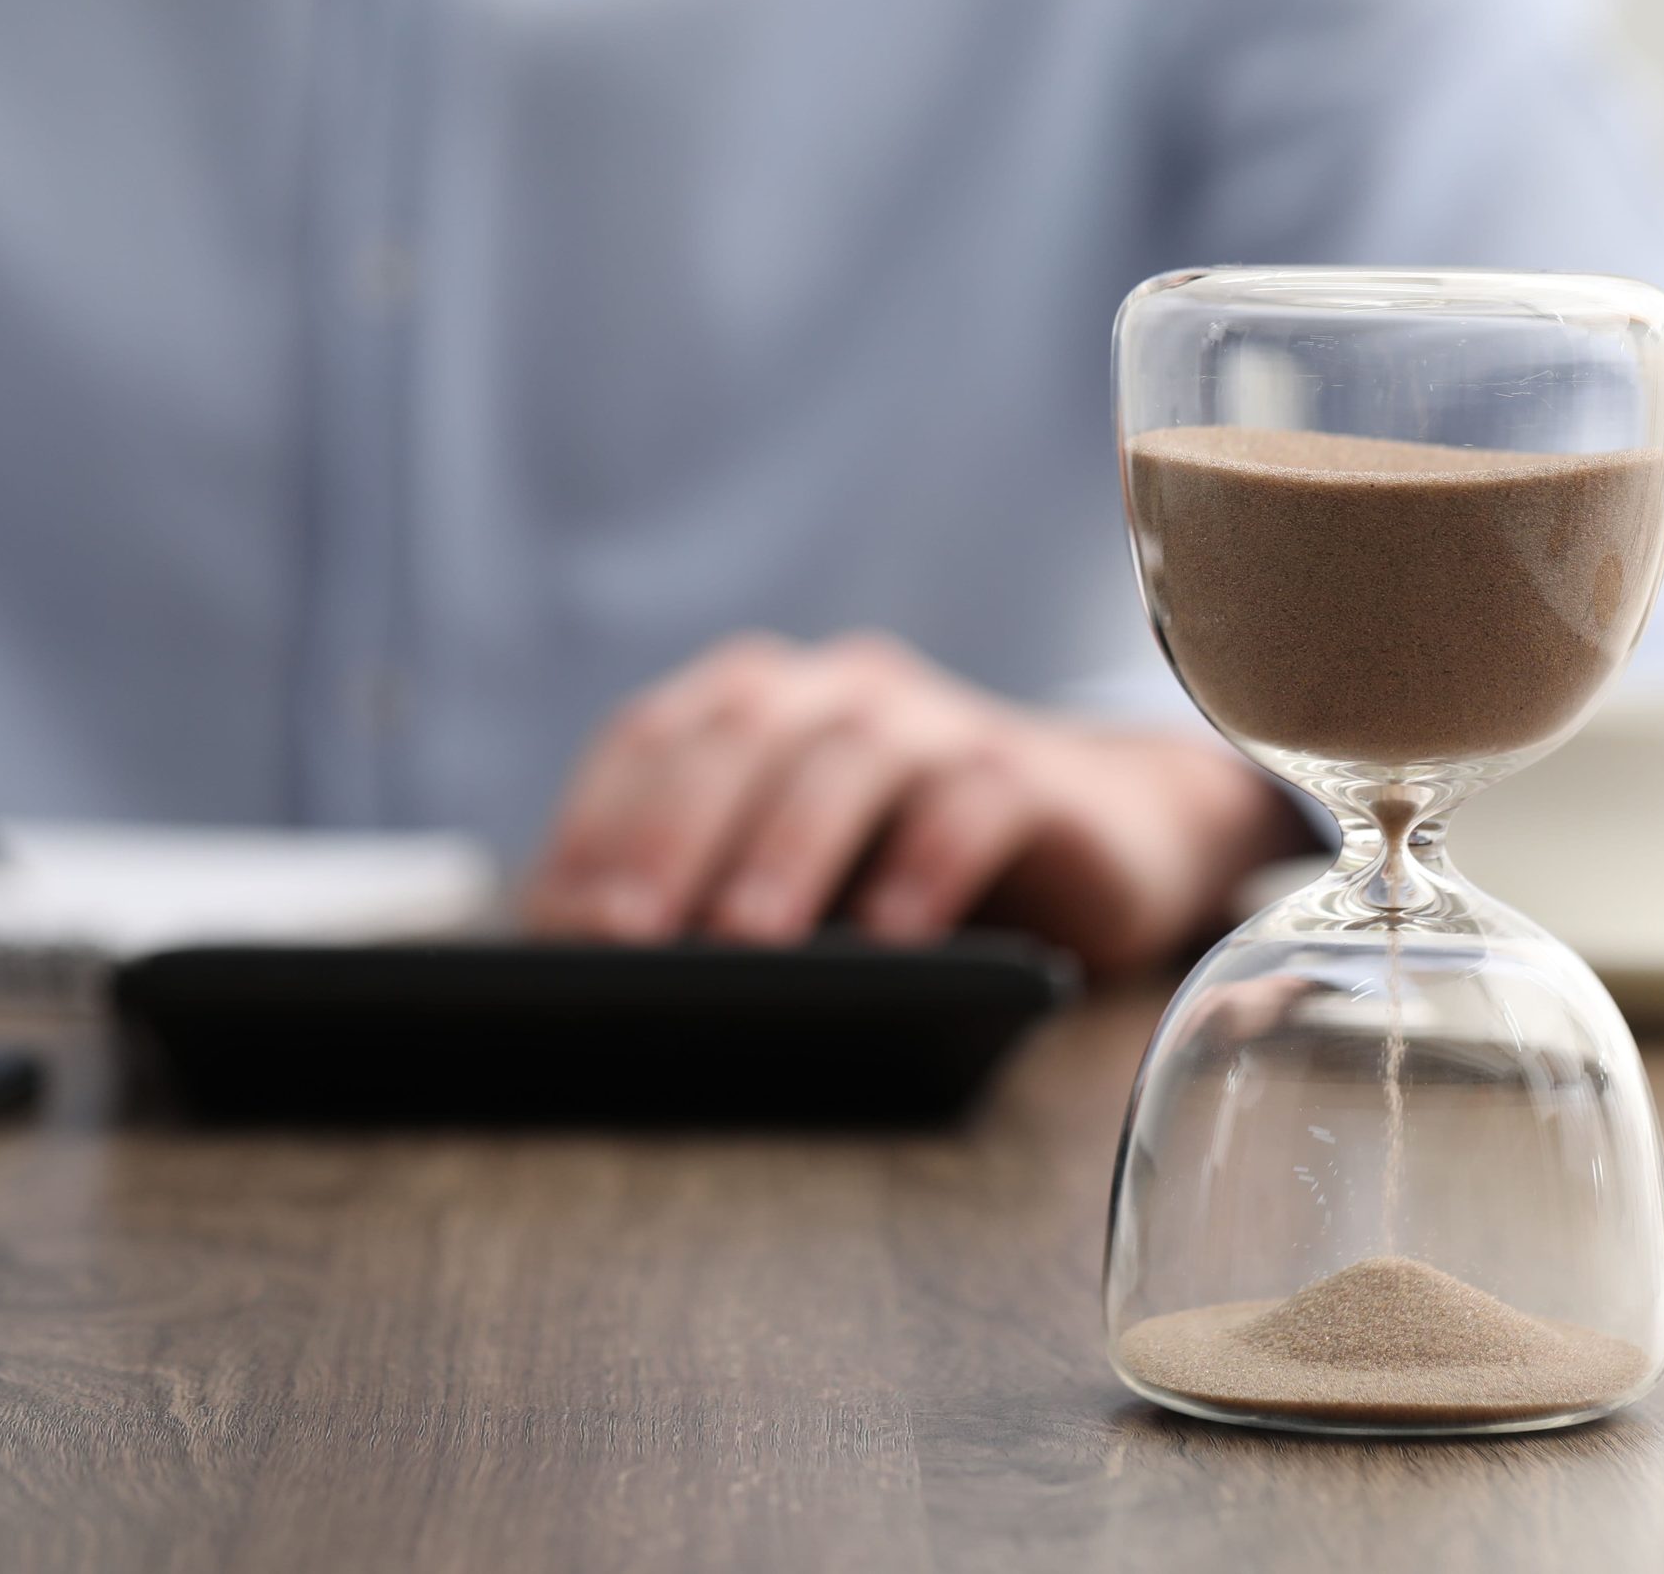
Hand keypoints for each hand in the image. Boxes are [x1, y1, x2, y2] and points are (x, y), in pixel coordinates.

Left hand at [525, 633, 1306, 974]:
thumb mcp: (789, 879)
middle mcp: (835, 690)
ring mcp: (936, 721)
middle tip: (628, 937)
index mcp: (752, 702)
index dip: (599, 822)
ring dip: (788, 848)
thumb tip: (584, 974)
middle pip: (739, 736)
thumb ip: (697, 896)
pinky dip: (928, 864)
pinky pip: (975, 799)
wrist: (1103, 834)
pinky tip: (897, 937)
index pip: (652, 739)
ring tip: (748, 942)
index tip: (560, 919)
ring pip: (848, 759)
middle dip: (672, 836)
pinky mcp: (1031, 774)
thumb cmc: (902, 867)